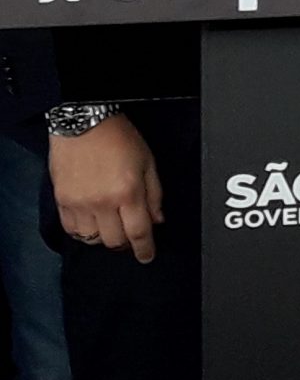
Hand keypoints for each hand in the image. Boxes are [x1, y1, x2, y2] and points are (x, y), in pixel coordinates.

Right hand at [52, 116, 161, 262]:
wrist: (84, 123)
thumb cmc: (119, 138)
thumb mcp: (148, 162)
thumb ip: (155, 194)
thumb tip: (158, 220)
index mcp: (128, 192)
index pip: (139, 233)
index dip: (145, 249)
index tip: (147, 256)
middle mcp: (102, 202)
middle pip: (115, 241)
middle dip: (126, 243)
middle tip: (130, 235)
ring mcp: (79, 204)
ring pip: (92, 239)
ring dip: (104, 238)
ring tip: (111, 227)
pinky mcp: (62, 201)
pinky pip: (71, 230)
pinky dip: (83, 232)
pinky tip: (92, 223)